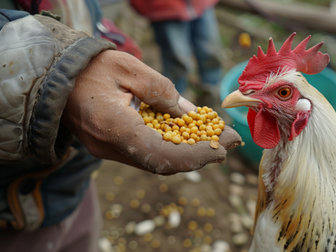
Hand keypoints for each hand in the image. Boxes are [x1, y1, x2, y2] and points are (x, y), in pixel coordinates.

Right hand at [63, 50, 240, 174]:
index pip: (162, 154)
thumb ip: (164, 93)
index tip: (224, 148)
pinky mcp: (110, 149)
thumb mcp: (131, 69)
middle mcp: (109, 147)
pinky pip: (145, 155)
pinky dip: (171, 148)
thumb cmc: (91, 67)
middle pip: (162, 163)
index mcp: (113, 126)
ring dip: (188, 154)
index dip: (196, 155)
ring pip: (155, 162)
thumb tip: (193, 116)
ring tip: (215, 139)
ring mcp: (107, 151)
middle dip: (199, 156)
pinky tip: (190, 137)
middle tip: (227, 144)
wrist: (56, 77)